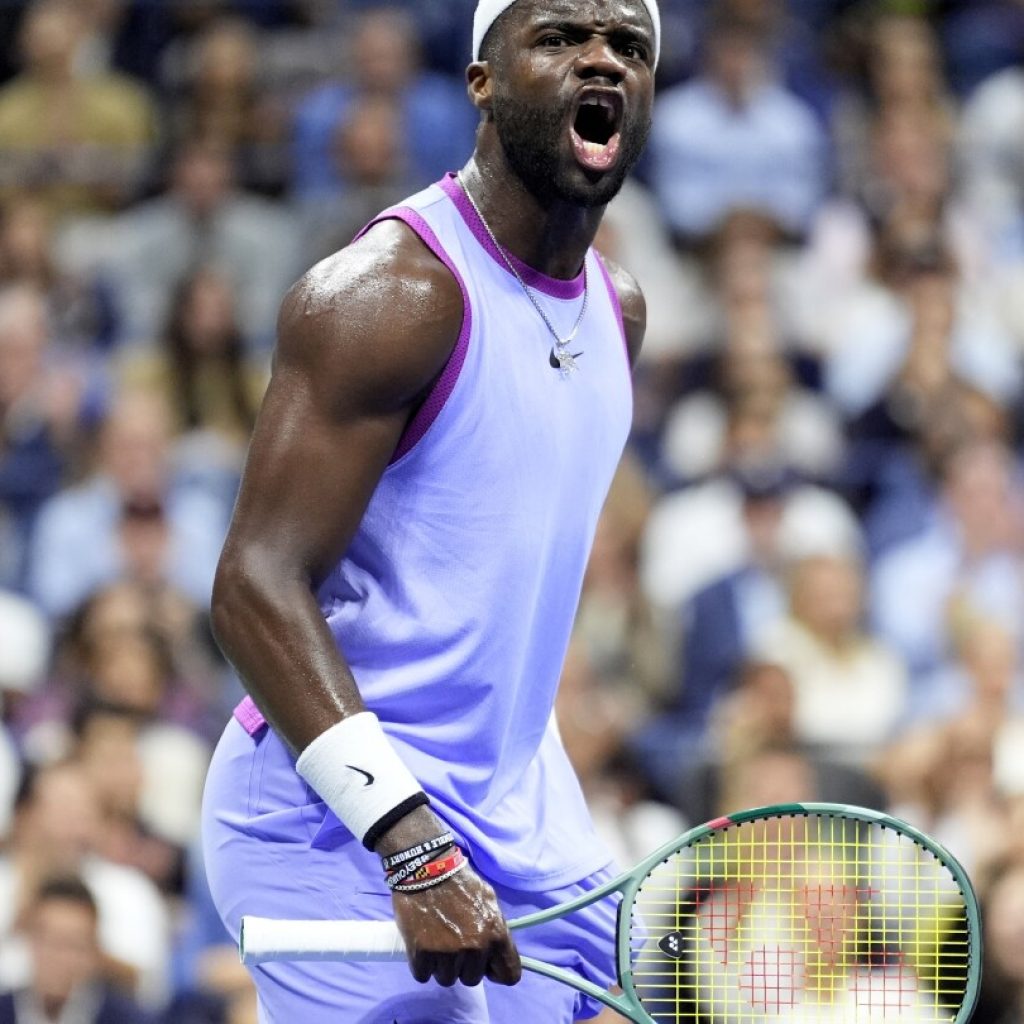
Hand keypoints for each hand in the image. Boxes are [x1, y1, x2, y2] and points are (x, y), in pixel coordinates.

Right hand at [391, 864, 521, 987]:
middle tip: (453, 942)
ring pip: (447, 979)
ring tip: (436, 941)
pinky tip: (422, 944)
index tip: (486, 964)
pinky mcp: (422, 954)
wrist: (425, 867)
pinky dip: (421, 964)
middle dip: (464, 965)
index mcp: (496, 933)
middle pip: (473, 979)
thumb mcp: (488, 898)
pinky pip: (423, 975)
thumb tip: (498, 951)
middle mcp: (475, 947)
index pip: (509, 975)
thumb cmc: (458, 880)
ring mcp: (448, 953)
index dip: (496, 970)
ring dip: (441, 965)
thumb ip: (496, 927)